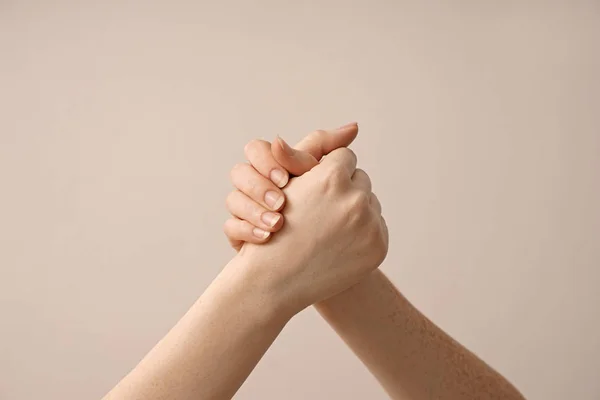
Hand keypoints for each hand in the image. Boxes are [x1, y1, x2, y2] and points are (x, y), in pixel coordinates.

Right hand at [227, 130, 387, 315]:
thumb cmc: (276, 226)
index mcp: (332, 178)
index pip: (344, 158)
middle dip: (344, 190)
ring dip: (355, 210)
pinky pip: (377, 226)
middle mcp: (356, 200)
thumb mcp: (289, 184)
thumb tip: (355, 126)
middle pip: (360, 180)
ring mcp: (370, 225)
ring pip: (370, 203)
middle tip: (323, 210)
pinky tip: (340, 242)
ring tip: (330, 228)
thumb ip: (315, 150)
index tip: (317, 189)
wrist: (277, 280)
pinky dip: (363, 232)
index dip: (328, 173)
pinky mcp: (379, 246)